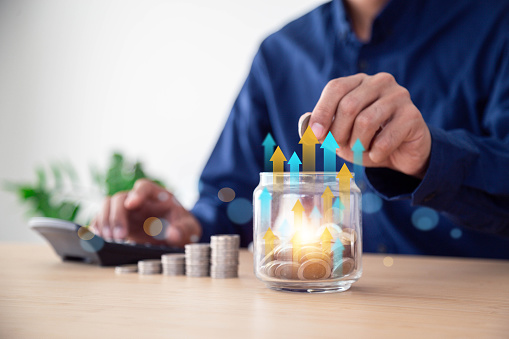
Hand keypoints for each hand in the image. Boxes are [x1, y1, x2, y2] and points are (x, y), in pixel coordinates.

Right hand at [90, 179, 201, 246]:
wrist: (177, 234)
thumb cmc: (182, 226)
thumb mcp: (189, 228)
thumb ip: (183, 230)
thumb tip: (173, 234)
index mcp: (157, 195)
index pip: (144, 187)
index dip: (137, 193)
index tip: (131, 204)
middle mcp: (138, 199)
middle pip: (120, 198)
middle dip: (117, 216)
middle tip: (119, 236)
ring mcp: (126, 210)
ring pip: (107, 206)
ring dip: (105, 222)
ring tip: (109, 240)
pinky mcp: (117, 222)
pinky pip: (101, 219)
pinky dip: (97, 227)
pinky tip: (99, 239)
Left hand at [307, 72, 430, 177]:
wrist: (402, 153)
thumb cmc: (368, 140)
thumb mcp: (341, 135)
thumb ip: (323, 129)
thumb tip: (306, 128)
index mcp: (359, 82)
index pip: (335, 88)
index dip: (322, 112)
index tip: (315, 135)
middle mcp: (380, 82)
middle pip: (349, 106)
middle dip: (338, 133)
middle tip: (339, 147)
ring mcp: (399, 96)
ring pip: (366, 121)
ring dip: (357, 145)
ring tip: (360, 151)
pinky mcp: (413, 116)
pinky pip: (385, 139)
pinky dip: (375, 153)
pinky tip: (377, 154)